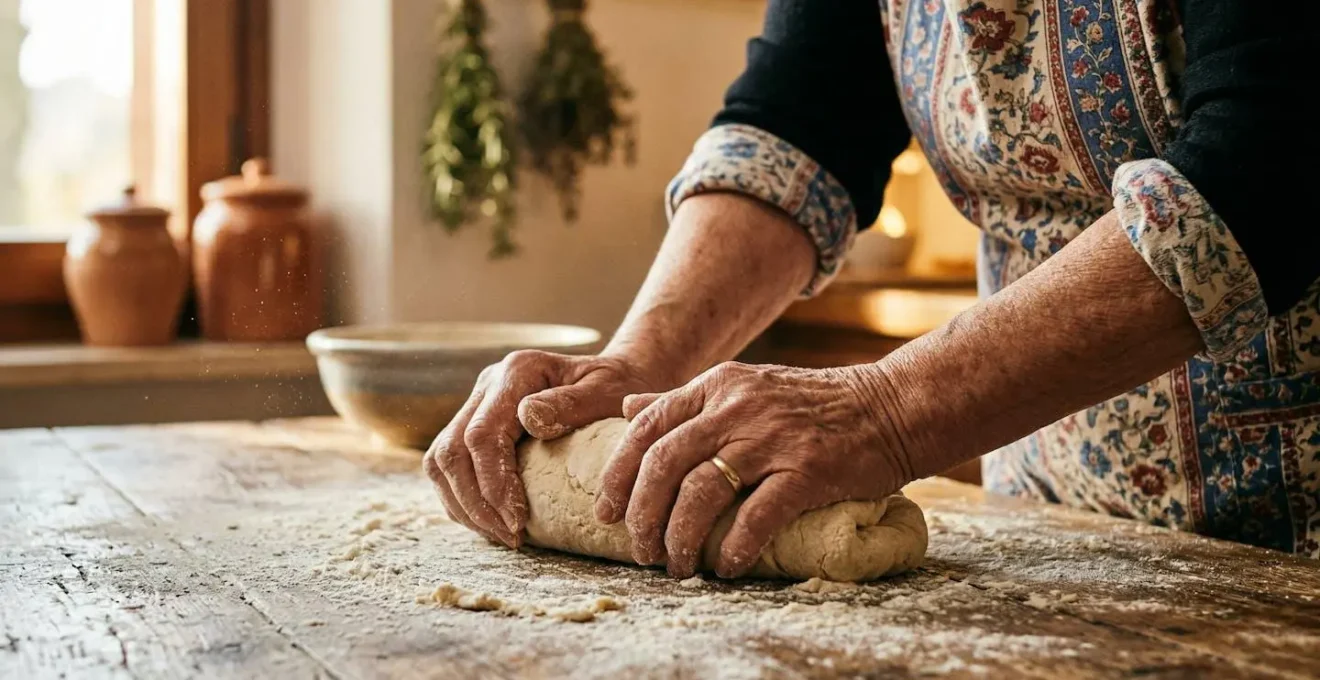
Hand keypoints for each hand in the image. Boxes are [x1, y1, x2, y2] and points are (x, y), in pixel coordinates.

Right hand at [422, 350, 666, 547]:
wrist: (614, 378)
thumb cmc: (618, 388)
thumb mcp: (608, 392)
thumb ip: (573, 403)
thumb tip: (529, 418)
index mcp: (518, 371)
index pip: (482, 435)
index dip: (493, 484)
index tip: (518, 521)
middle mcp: (488, 383)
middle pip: (452, 451)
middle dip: (475, 503)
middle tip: (511, 537)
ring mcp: (477, 402)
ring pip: (441, 460)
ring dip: (465, 505)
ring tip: (502, 535)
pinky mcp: (474, 423)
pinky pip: (448, 466)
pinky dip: (463, 500)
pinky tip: (492, 522)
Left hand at [593, 361, 912, 578]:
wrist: (891, 406)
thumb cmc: (814, 404)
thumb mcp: (744, 385)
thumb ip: (686, 399)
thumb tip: (628, 406)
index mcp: (717, 385)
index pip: (646, 427)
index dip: (618, 474)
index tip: (607, 511)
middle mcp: (737, 407)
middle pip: (663, 463)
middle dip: (642, 514)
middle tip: (640, 549)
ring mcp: (772, 438)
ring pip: (701, 491)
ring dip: (681, 537)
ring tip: (679, 564)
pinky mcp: (808, 470)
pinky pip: (756, 516)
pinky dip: (734, 547)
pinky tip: (727, 566)